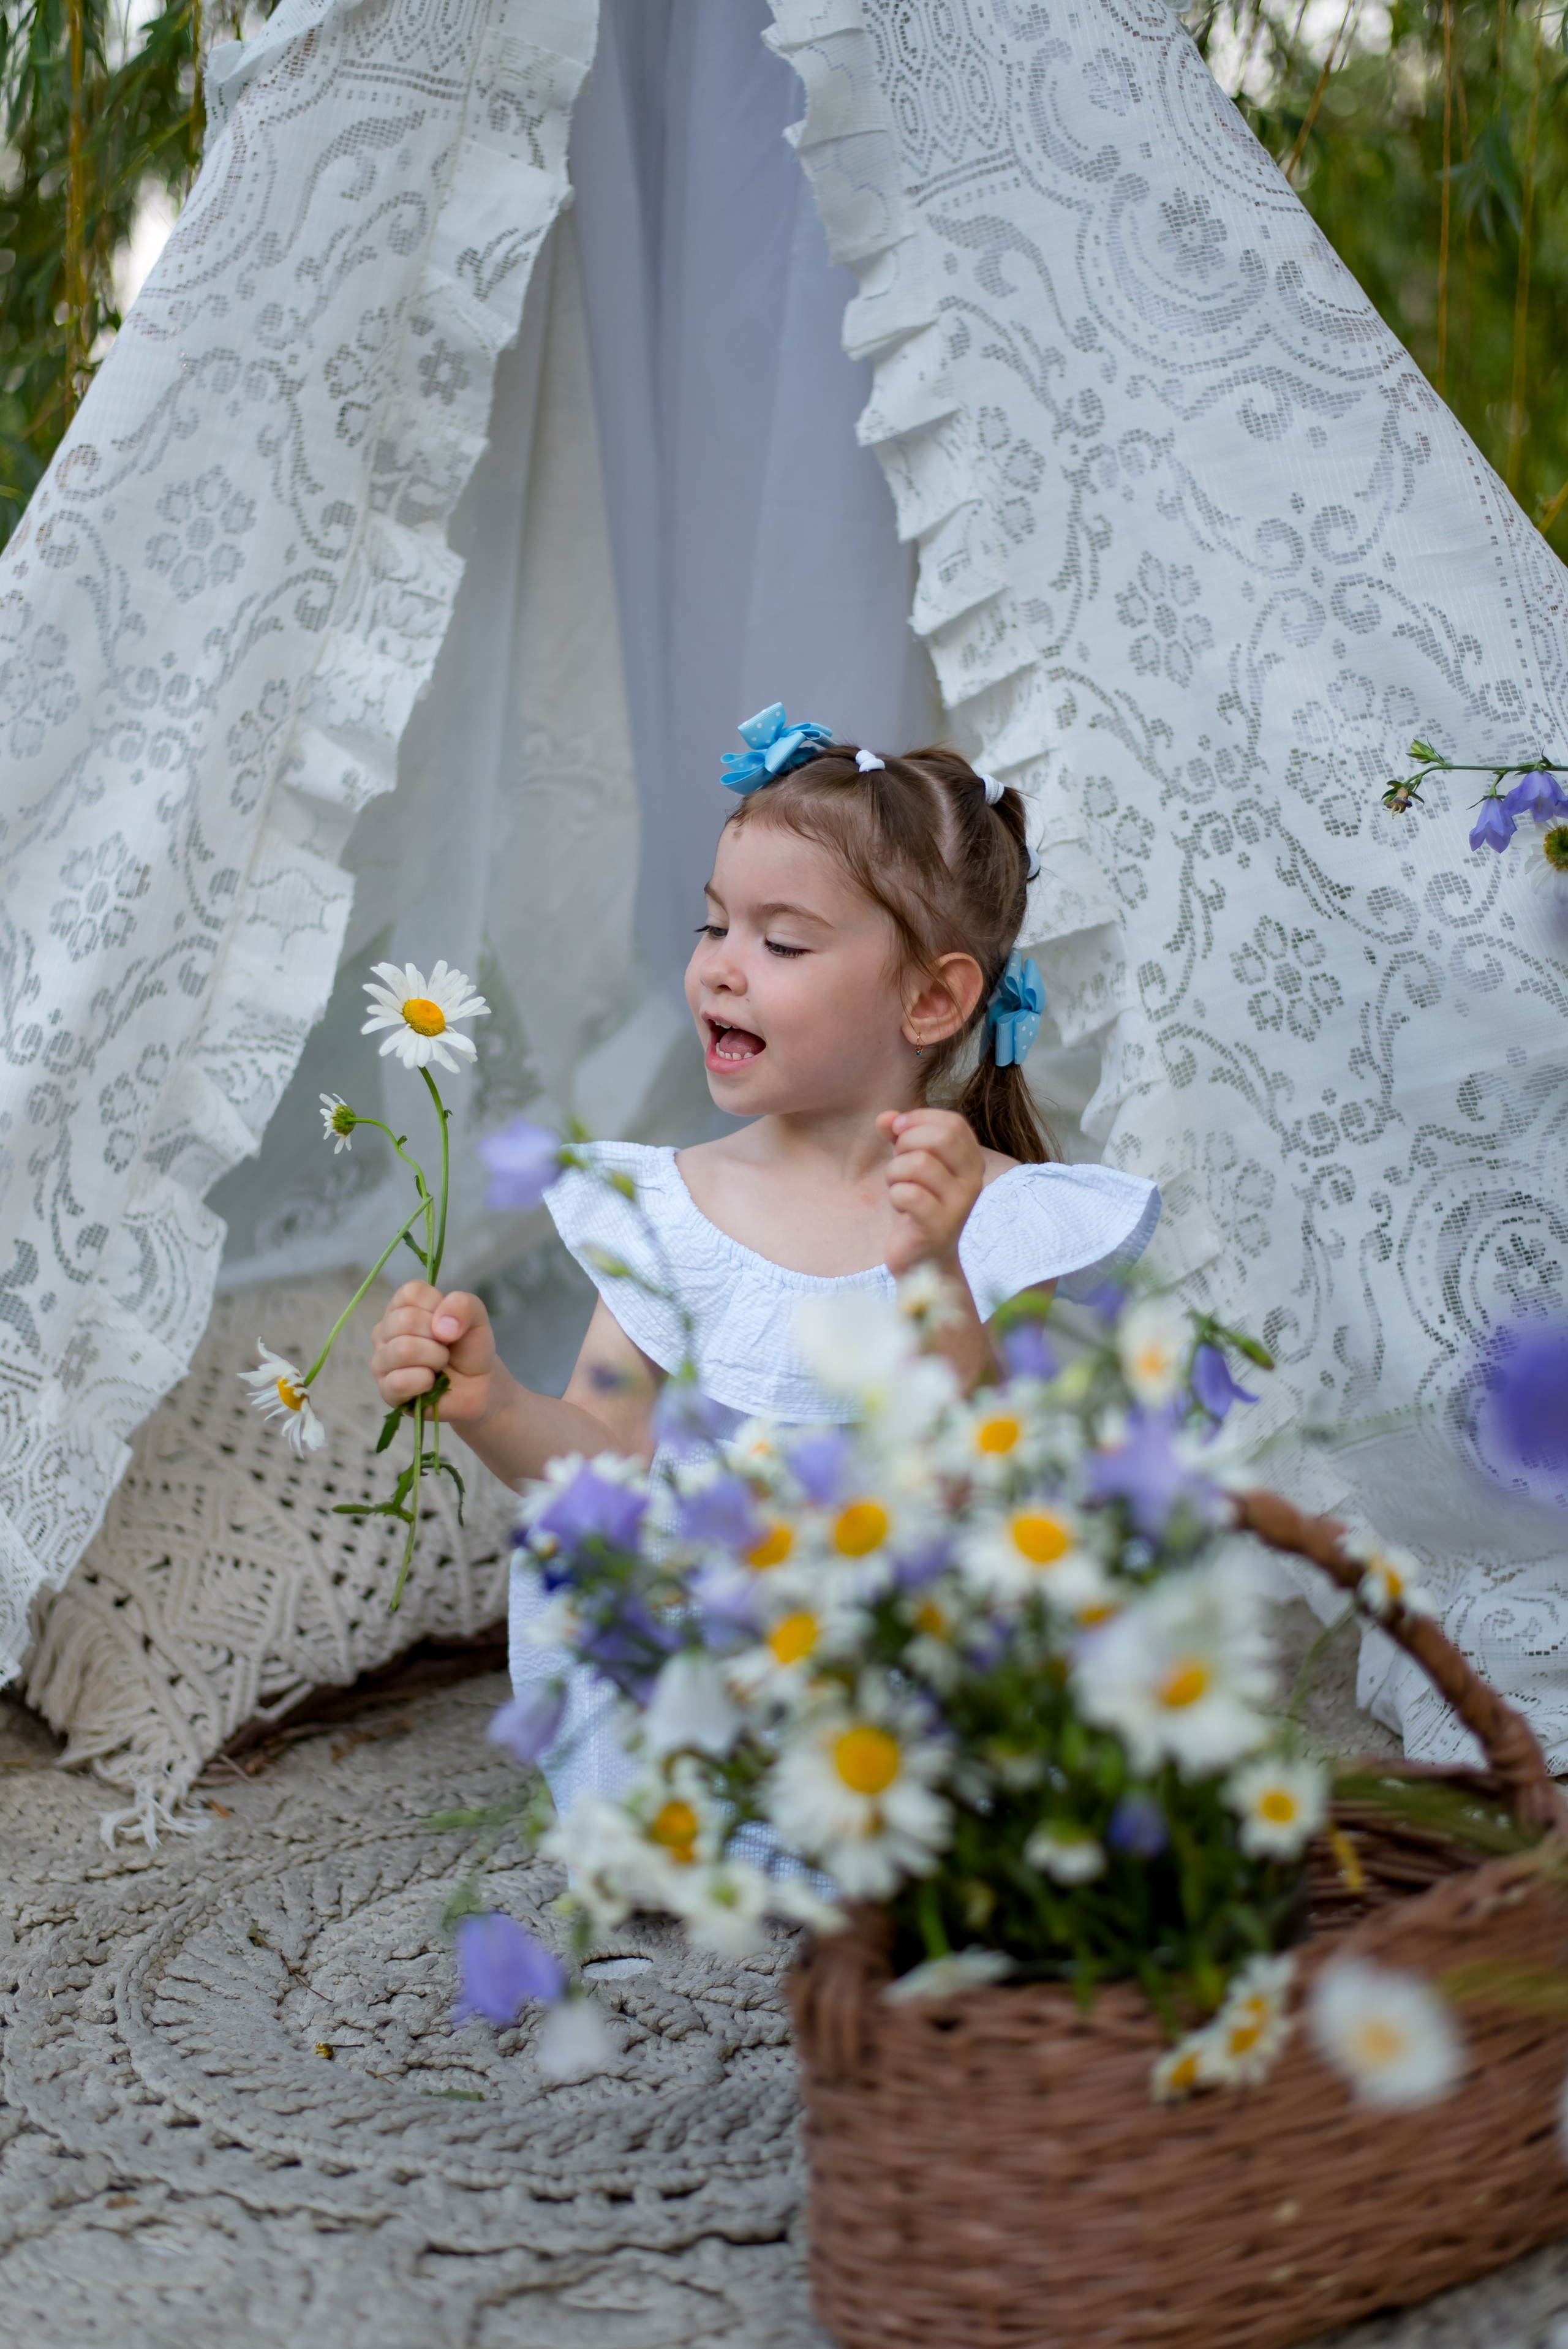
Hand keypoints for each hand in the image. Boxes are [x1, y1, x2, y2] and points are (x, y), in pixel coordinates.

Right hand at [369, 1281, 498, 1425]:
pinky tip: (430, 1382)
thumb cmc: (469, 1347)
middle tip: (445, 1347)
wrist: (478, 1385)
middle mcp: (385, 1331)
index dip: (438, 1307)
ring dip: (435, 1358)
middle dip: (438, 1337)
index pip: (411, 1293)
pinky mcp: (386, 1390)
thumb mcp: (476, 1317)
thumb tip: (441, 1326)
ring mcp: (381, 1361)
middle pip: (406, 1320)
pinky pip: (401, 1381)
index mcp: (402, 1307)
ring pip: (403, 1350)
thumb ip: (463, 1305)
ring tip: (439, 1364)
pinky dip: (426, 1382)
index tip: (448, 1323)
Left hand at [876, 1108, 984, 1278]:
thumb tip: (885, 1117)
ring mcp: (960, 1206)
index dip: (919, 1119)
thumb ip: (899, 1137)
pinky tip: (900, 1208)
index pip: (953, 1123)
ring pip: (919, 1164)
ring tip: (898, 1187)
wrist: (922, 1258)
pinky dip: (895, 1196)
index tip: (897, 1131)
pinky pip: (909, 1194)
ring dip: (895, 1172)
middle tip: (897, 1163)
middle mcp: (973, 1182)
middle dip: (906, 1144)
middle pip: (940, 1138)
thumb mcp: (909, 1164)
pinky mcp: (939, 1228)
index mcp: (972, 1162)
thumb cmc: (917, 1206)